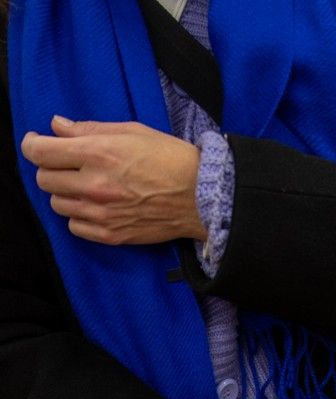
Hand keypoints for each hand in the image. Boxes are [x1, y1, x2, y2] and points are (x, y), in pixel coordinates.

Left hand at [21, 116, 206, 245]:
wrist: (203, 197)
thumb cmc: (171, 159)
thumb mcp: (131, 131)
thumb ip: (89, 129)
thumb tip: (57, 127)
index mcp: (97, 153)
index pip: (39, 152)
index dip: (32, 145)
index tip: (39, 144)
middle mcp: (94, 185)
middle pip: (44, 179)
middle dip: (51, 170)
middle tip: (67, 167)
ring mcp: (102, 214)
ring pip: (57, 205)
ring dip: (65, 195)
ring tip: (84, 189)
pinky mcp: (113, 235)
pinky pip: (75, 228)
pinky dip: (79, 217)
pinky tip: (94, 208)